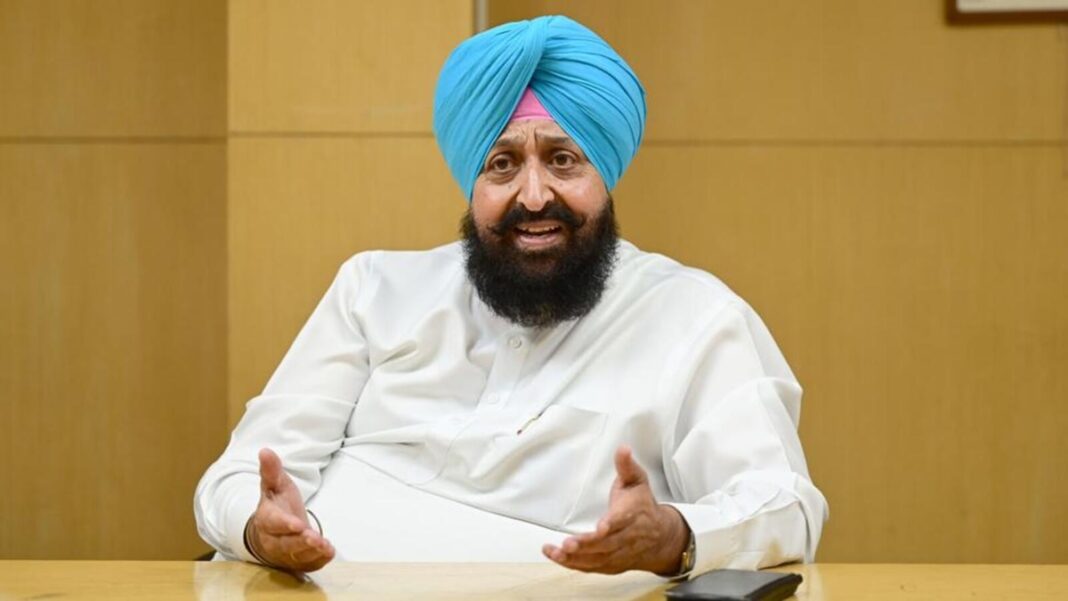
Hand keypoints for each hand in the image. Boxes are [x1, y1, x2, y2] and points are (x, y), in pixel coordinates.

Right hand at [245, 448, 334, 571]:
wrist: (273, 533)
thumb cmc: (276, 505)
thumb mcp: (275, 486)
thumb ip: (272, 471)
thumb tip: (265, 450)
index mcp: (267, 519)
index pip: (273, 522)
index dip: (285, 524)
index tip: (297, 524)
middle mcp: (273, 539)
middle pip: (286, 544)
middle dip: (301, 542)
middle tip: (315, 538)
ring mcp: (285, 553)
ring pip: (297, 556)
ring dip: (311, 552)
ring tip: (325, 546)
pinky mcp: (297, 563)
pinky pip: (307, 565)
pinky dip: (318, 561)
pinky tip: (329, 554)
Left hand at [543, 445, 689, 574]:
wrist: (661, 537)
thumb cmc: (643, 506)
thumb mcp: (637, 481)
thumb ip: (626, 466)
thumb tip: (623, 448)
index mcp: (632, 514)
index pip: (622, 520)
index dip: (611, 524)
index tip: (600, 526)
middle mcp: (627, 537)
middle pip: (607, 544)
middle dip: (587, 545)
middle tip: (567, 544)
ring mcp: (620, 554)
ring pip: (598, 559)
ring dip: (575, 558)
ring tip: (555, 552)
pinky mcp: (612, 565)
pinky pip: (593, 568)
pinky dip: (574, 565)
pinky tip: (557, 558)